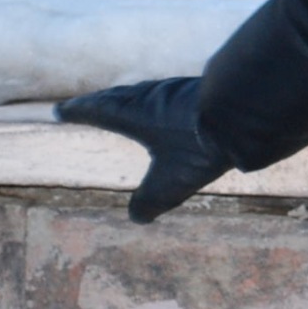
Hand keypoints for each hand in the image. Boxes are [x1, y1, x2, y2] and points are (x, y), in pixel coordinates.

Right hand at [54, 76, 231, 222]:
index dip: (79, 111)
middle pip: (120, 96)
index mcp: (134, 113)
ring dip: (130, 98)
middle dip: (101, 102)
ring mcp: (178, 90)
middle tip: (86, 104)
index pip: (98, 109)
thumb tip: (136, 217)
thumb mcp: (171, 183)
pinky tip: (171, 106)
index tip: (60, 111)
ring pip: (146, 93)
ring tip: (125, 103)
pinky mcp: (203, 91)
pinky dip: (159, 101)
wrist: (247, 111)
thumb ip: (150, 201)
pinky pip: (170, 95)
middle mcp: (152, 96)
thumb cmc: (199, 145)